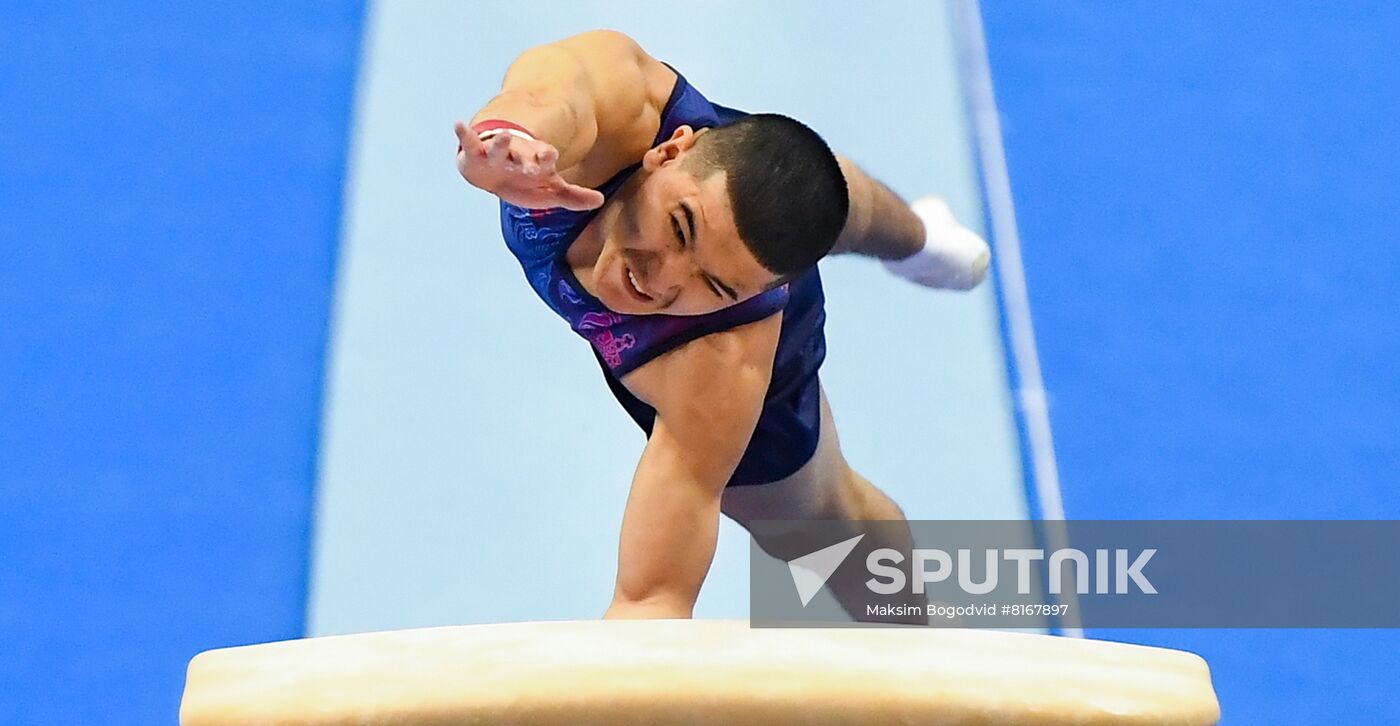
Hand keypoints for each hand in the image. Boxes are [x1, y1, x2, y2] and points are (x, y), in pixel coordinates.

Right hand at [454, 121, 604, 211]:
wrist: (495, 175)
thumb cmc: (525, 182)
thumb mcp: (549, 191)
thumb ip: (573, 197)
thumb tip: (600, 200)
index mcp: (535, 164)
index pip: (543, 160)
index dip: (546, 158)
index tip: (551, 155)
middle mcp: (516, 156)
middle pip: (522, 154)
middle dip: (526, 155)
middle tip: (530, 153)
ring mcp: (496, 154)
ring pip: (499, 147)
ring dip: (501, 142)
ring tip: (503, 135)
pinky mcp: (476, 154)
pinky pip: (469, 142)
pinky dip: (463, 133)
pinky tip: (458, 123)